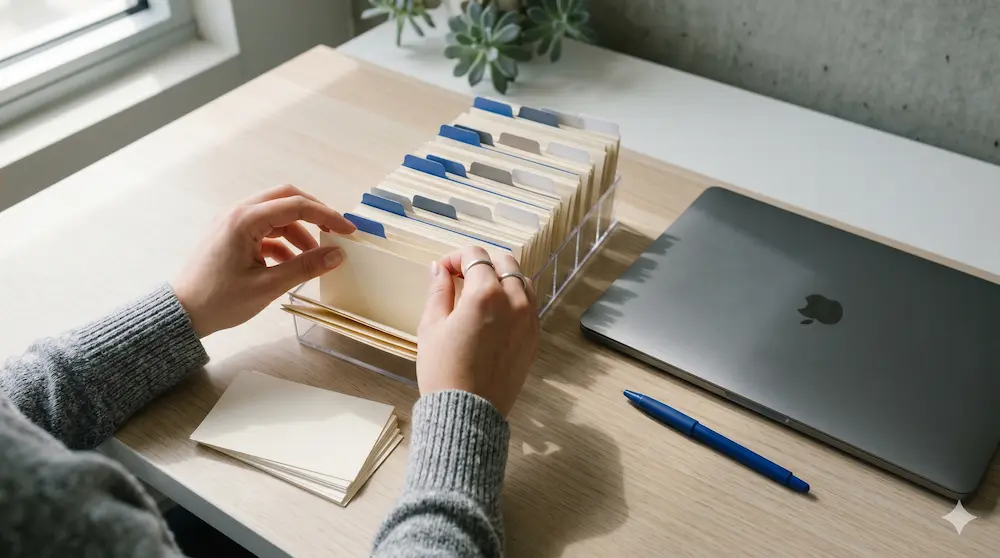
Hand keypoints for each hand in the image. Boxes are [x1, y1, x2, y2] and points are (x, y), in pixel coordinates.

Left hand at [172, 185, 355, 336]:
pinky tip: (290, 263)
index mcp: (245, 220)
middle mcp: (238, 212)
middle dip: (314, 214)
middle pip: (286, 198)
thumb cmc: (220, 300)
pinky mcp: (231, 234)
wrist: (182, 313)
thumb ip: (305, 267)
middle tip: (335, 233)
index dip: (327, 217)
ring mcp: (233, 221)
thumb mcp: (268, 286)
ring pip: (276, 213)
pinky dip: (283, 240)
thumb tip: (337, 254)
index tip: (348, 231)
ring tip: (313, 257)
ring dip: (299, 230)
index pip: (296, 206)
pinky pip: (265, 227)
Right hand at [416, 247, 539, 416]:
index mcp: (485, 294)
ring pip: (522, 281)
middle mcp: (514, 301)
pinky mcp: (535, 338)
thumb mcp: (431, 327)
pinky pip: (530, 305)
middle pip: (504, 262)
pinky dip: (514, 298)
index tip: (444, 270)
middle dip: (482, 262)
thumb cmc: (444, 371)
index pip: (475, 257)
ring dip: (502, 277)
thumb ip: (438, 291)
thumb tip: (439, 269)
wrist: (469, 413)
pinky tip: (496, 312)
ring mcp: (529, 320)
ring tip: (480, 292)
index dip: (456, 257)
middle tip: (462, 276)